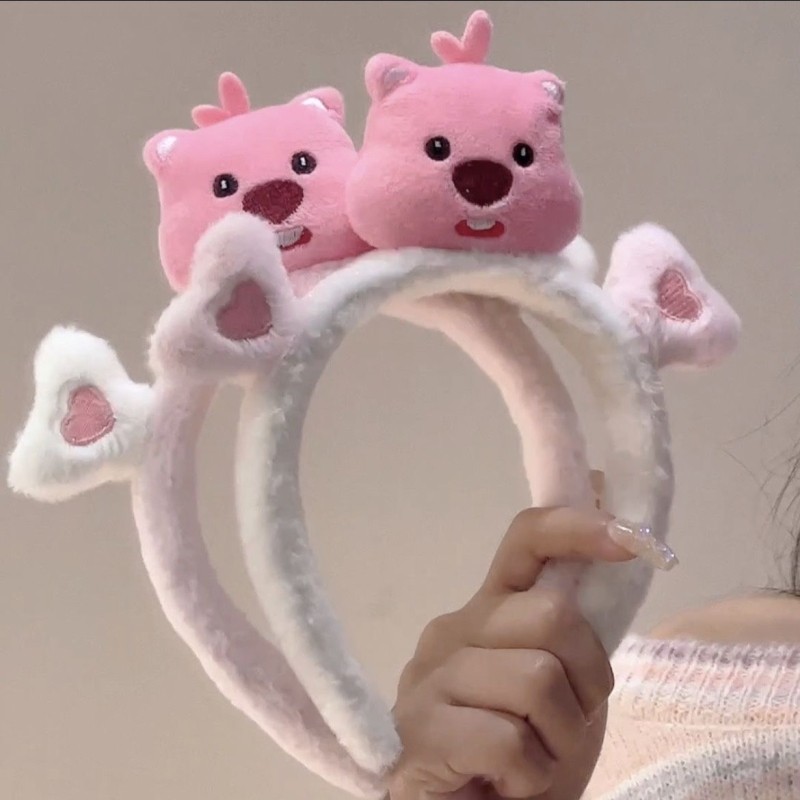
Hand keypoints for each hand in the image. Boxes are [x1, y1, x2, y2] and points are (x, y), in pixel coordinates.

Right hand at [387, 506, 635, 799]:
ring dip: (560, 738)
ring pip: (537, 678)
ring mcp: (431, 677)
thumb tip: (619, 551)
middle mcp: (453, 629)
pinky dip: (530, 775)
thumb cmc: (522, 750)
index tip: (629, 538)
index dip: (577, 528)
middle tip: (567, 723)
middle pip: (552, 614)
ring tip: (534, 761)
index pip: (526, 541)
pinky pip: (508, 740)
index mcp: (488, 610)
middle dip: (587, 678)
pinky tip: (508, 784)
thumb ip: (574, 632)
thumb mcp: (565, 685)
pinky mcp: (419, 730)